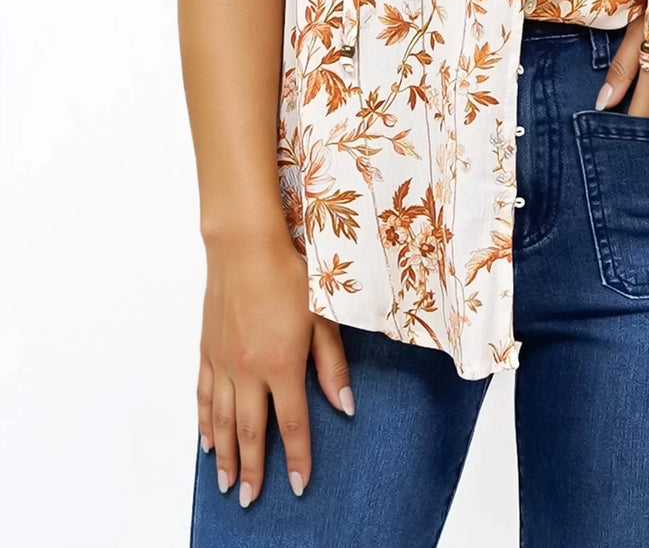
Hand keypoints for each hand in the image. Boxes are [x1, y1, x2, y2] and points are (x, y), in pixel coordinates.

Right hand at [197, 227, 354, 506]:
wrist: (245, 246)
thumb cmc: (289, 274)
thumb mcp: (322, 317)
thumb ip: (331, 365)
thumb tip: (345, 406)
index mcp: (281, 365)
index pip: (291, 425)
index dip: (296, 458)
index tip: (299, 486)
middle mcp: (249, 371)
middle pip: (250, 432)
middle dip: (253, 470)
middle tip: (250, 500)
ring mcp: (224, 362)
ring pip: (221, 421)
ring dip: (225, 456)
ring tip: (226, 484)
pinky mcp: (208, 351)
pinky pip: (203, 396)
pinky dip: (204, 423)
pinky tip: (207, 441)